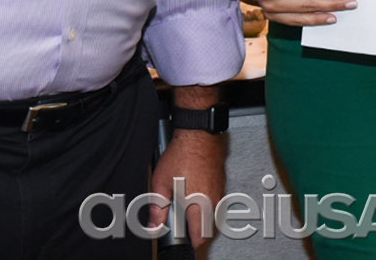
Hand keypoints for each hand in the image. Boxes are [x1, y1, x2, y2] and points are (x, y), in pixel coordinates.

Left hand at [149, 130, 224, 246]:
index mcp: (199, 205)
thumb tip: (154, 226)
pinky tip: (194, 189)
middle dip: (196, 229)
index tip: (183, 239)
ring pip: (213, 213)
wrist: (198, 133)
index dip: (192, 243)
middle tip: (182, 222)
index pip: (201, 237)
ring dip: (202, 215)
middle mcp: (212, 200)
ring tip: (187, 204)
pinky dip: (206, 200)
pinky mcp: (221, 180)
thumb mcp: (162, 183)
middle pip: (209, 228)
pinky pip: (216, 198)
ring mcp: (219, 190)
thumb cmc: (183, 153)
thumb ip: (157, 208)